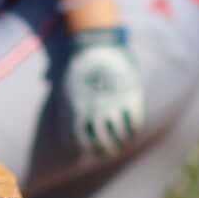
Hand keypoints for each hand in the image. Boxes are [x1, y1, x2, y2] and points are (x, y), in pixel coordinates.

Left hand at [62, 24, 144, 155]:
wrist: (96, 45)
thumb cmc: (79, 67)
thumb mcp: (65, 90)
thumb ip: (67, 110)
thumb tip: (66, 129)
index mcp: (76, 111)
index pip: (79, 141)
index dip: (85, 148)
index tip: (90, 150)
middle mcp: (94, 112)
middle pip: (100, 142)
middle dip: (105, 151)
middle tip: (108, 152)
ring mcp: (112, 105)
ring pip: (118, 136)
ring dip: (120, 144)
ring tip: (122, 145)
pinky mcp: (129, 98)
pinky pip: (133, 123)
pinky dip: (133, 131)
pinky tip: (132, 132)